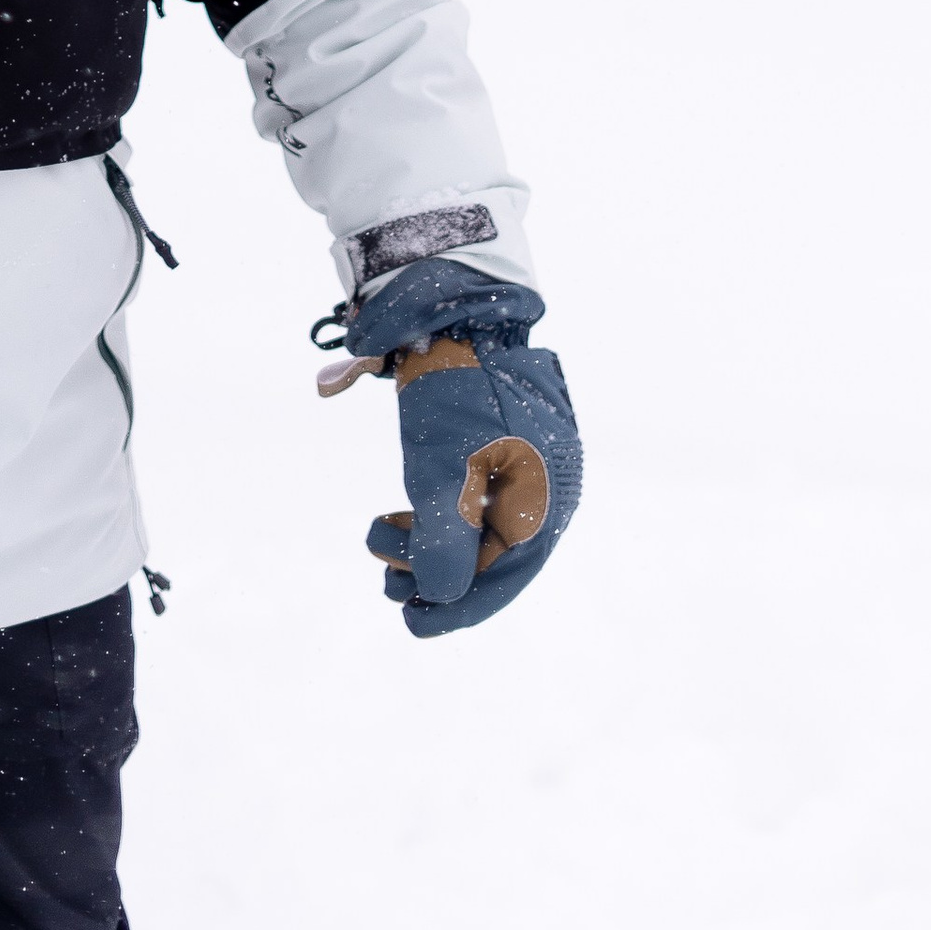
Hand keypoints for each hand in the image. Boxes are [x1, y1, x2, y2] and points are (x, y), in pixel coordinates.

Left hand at [365, 327, 580, 637]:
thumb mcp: (443, 469)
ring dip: (428, 544)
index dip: (457, 607)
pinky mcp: (499, 442)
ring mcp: (526, 460)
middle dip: (436, 575)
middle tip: (388, 582)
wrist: (454, 305)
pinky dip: (436, 514)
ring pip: (477, 526)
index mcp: (550, 494)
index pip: (506, 574)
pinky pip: (473, 498)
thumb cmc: (452, 389)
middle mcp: (548, 482)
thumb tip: (440, 598)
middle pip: (492, 555)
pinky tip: (396, 516)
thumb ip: (443, 538)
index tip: (411, 624)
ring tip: (380, 541)